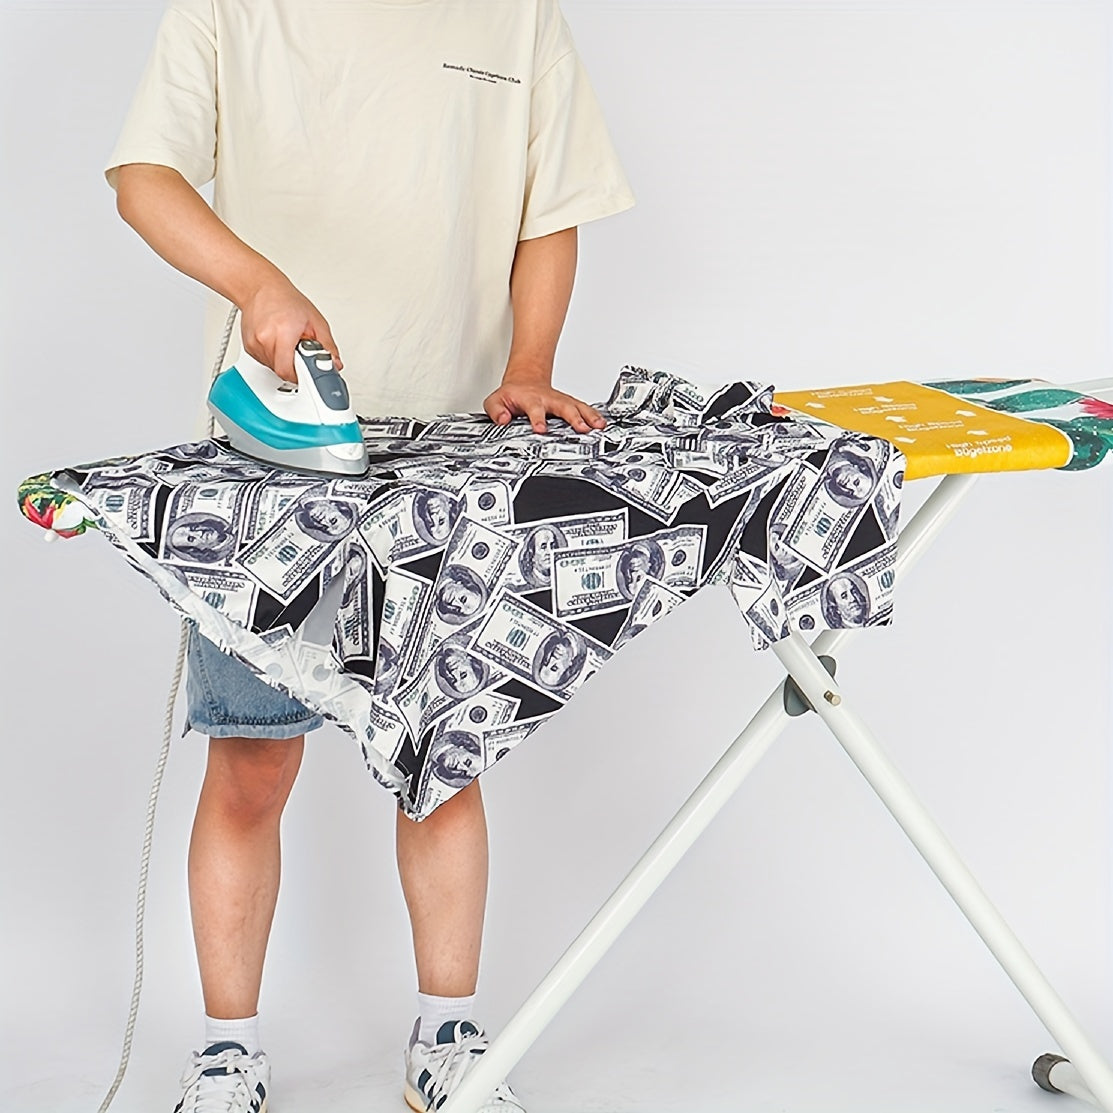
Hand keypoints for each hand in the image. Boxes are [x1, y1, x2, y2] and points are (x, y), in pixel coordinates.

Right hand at [239, 277, 342, 381]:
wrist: (260, 287)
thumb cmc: (285, 300)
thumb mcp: (315, 321)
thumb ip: (328, 346)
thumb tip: (334, 364)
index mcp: (283, 332)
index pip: (288, 370)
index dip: (301, 376)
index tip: (309, 375)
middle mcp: (265, 339)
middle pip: (281, 371)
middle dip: (295, 367)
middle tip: (301, 354)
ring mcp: (254, 344)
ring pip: (273, 368)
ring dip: (284, 362)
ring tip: (289, 344)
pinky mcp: (249, 347)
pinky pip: (265, 362)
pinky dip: (274, 357)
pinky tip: (278, 343)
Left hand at [484, 372, 605, 434]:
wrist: (525, 381)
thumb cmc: (512, 395)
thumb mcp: (495, 401)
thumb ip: (496, 410)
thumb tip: (503, 419)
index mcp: (530, 399)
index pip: (534, 409)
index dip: (537, 419)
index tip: (540, 429)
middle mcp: (548, 399)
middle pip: (563, 406)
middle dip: (573, 417)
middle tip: (582, 428)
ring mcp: (561, 401)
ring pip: (577, 406)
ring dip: (588, 416)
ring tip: (598, 426)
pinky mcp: (569, 404)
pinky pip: (583, 409)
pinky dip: (593, 415)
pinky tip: (602, 423)